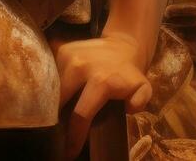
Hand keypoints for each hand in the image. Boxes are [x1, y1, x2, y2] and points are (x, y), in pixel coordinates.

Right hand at [55, 31, 152, 159]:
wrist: (124, 45)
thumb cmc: (130, 74)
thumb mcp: (143, 89)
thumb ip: (140, 101)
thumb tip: (129, 108)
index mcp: (101, 80)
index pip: (81, 115)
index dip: (74, 137)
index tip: (69, 152)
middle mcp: (80, 67)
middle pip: (59, 103)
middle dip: (57, 121)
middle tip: (59, 134)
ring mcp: (69, 56)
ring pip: (53, 89)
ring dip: (53, 104)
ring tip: (56, 117)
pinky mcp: (62, 50)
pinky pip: (51, 74)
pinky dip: (52, 87)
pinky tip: (53, 97)